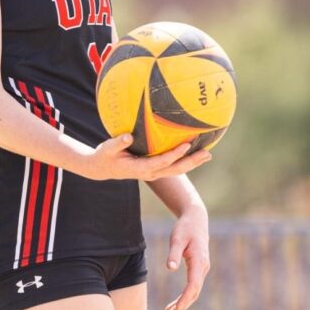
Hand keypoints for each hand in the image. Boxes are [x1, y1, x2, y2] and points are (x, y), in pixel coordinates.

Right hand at [79, 134, 211, 181]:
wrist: (102, 169)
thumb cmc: (105, 156)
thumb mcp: (107, 149)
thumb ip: (118, 143)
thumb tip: (128, 136)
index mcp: (141, 168)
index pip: (162, 161)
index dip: (175, 154)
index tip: (186, 145)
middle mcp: (150, 173)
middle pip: (175, 169)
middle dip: (192, 162)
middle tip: (207, 154)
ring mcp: (153, 173)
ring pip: (176, 170)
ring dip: (192, 163)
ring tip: (207, 155)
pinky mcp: (154, 170)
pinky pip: (172, 166)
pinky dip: (184, 161)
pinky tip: (194, 153)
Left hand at [163, 203, 209, 309]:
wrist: (196, 219)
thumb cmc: (185, 228)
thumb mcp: (176, 238)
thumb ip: (173, 254)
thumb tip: (170, 268)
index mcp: (199, 261)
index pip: (193, 286)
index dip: (184, 299)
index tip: (176, 309)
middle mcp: (203, 267)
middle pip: (195, 292)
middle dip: (183, 304)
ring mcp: (203, 268)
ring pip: (195, 290)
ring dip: (184, 302)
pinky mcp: (199, 268)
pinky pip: (194, 285)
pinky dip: (186, 295)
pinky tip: (177, 301)